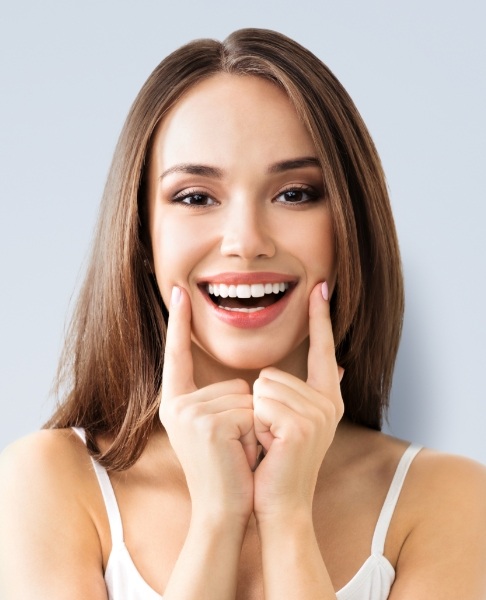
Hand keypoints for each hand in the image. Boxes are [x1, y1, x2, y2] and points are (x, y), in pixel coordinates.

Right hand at [159, 287, 256, 521]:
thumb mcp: (225, 426)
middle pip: (234, 383)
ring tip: (236, 452)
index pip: (177, 355)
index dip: (179, 323)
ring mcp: (188, 413)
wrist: (224, 509)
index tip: (178, 291)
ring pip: (246, 397)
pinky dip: (255, 434)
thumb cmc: (230, 467)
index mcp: (178, 402)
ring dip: (253, 426)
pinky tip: (238, 455)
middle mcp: (176, 405)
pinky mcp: (206, 423)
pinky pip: (250, 411)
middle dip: (247, 415)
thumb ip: (235, 396)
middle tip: (233, 447)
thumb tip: (288, 371)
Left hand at [252, 282, 343, 519]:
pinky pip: (260, 403)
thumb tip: (340, 365)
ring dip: (255, 416)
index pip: (323, 348)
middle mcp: (328, 403)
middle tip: (271, 437)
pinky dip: (255, 426)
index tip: (320, 286)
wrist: (278, 504)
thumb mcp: (295, 423)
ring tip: (269, 443)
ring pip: (262, 387)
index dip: (320, 318)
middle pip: (271, 373)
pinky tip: (268, 448)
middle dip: (260, 405)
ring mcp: (318, 414)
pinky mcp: (300, 426)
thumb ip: (311, 392)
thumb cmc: (277, 462)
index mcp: (327, 398)